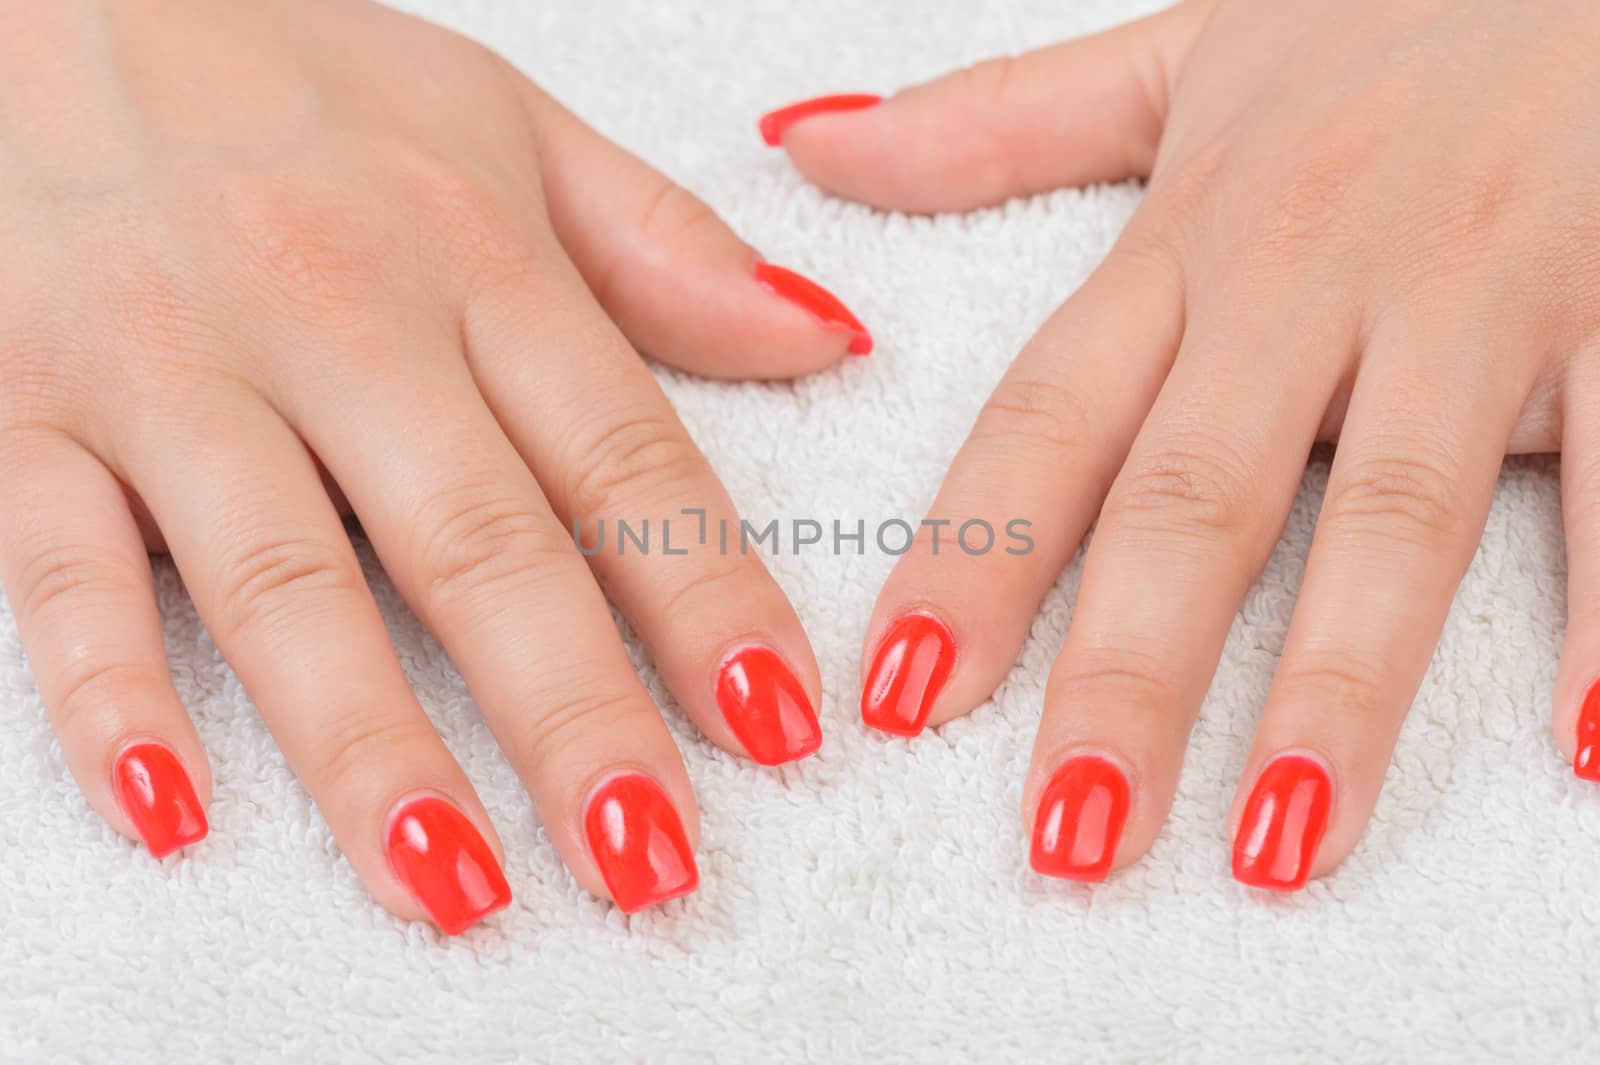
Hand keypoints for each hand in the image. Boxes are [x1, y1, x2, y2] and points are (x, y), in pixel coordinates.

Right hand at [0, 0, 868, 932]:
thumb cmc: (285, 72)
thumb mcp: (500, 123)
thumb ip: (662, 243)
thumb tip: (821, 336)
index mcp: (472, 257)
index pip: (624, 454)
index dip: (710, 597)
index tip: (780, 725)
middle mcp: (336, 320)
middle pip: (478, 544)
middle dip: (572, 715)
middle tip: (649, 860)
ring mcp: (171, 368)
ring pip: (284, 580)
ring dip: (371, 744)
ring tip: (457, 885)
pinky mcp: (22, 408)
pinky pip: (60, 565)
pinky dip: (105, 691)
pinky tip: (172, 811)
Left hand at [764, 0, 1599, 887]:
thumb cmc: (1393, 11)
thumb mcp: (1184, 53)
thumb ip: (995, 119)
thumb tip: (813, 146)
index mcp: (1197, 235)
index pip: (1047, 419)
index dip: (969, 562)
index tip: (898, 698)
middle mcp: (1316, 274)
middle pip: (1196, 499)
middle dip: (1126, 676)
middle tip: (1068, 837)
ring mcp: (1480, 291)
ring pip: (1392, 511)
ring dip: (1335, 687)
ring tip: (1277, 844)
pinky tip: (1575, 743)